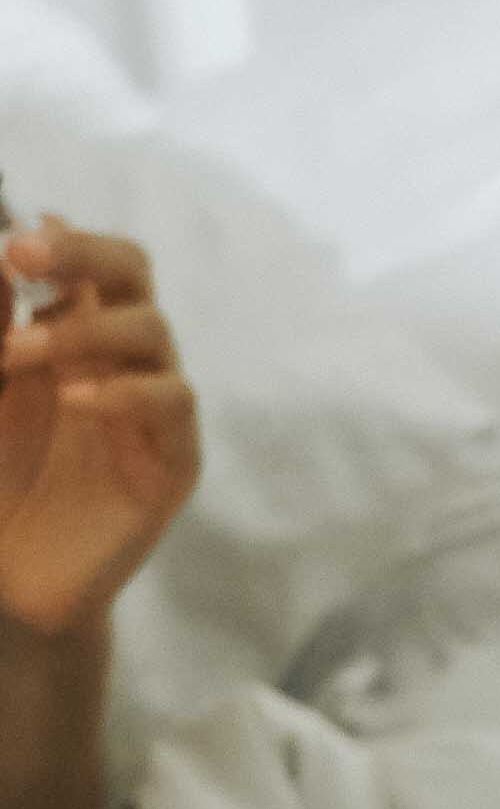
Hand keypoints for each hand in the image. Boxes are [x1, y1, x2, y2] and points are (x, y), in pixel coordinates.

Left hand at [0, 223, 201, 641]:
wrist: (12, 580)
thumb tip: (21, 228)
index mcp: (71, 332)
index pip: (89, 258)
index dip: (60, 238)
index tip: (11, 244)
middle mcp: (118, 359)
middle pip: (133, 271)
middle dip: (82, 252)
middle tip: (22, 254)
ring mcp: (151, 408)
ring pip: (153, 330)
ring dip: (83, 329)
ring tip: (17, 355)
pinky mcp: (174, 462)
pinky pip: (173, 403)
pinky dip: (125, 393)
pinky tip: (75, 402)